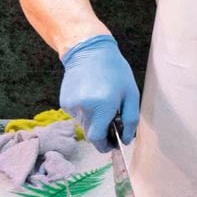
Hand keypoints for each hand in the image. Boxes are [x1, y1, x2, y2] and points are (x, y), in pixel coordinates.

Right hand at [59, 34, 139, 152]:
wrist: (88, 50)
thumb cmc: (115, 71)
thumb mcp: (131, 93)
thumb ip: (131, 120)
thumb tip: (126, 140)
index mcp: (102, 107)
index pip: (99, 139)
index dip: (106, 145)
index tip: (113, 144)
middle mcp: (84, 108)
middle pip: (91, 133)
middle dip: (102, 132)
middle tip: (111, 119)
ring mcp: (72, 105)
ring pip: (84, 124)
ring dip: (94, 120)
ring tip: (101, 100)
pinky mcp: (64, 102)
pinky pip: (77, 114)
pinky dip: (85, 111)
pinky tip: (90, 95)